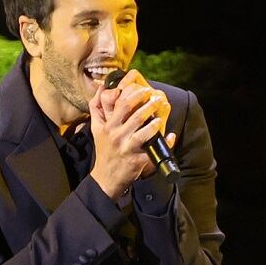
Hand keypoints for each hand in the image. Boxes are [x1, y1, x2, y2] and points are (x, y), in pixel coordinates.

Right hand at [91, 70, 173, 201]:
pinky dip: (164, 143)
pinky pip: (153, 150)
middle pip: (136, 116)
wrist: (106, 177)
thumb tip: (101, 87)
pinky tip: (169, 136)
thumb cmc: (104, 150)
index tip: (145, 89)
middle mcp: (117, 136)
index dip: (135, 95)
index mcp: (109, 126)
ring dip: (155, 123)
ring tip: (161, 117)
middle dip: (149, 105)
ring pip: (144, 132)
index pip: (122, 105)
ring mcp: (127, 148)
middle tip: (158, 98)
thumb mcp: (96, 128)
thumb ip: (96, 107)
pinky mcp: (137, 160)